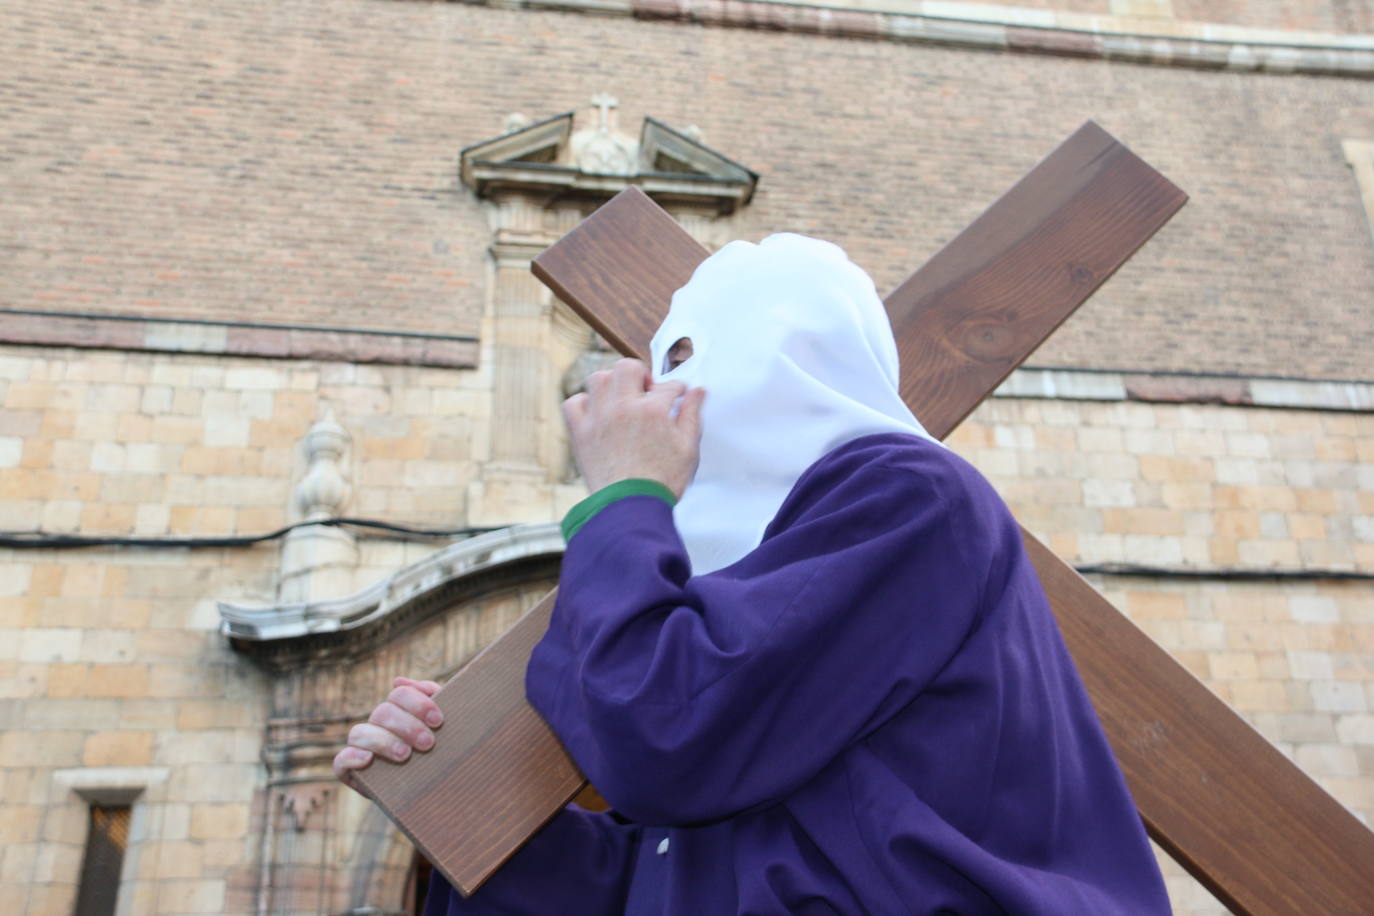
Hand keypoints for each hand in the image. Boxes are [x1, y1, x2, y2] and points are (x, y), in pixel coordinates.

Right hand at [333, 676, 443, 795]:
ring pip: (359, 733)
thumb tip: (400, 680)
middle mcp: (377, 725)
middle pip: (382, 712)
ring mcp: (362, 748)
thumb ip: (433, 696)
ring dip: (383, 742)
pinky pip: (340, 762)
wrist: (433, 794)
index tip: (438, 721)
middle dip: (407, 726)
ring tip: (405, 756)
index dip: (418, 704)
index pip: (400, 694)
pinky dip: (351, 758)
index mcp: (399, 710)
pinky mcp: (352, 772)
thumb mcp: (444, 727)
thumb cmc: (440, 754)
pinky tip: (368, 760)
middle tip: (428, 744)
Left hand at [562, 358, 705, 498]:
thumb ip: (692, 415)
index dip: (676, 389)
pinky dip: (583, 403)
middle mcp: (623, 408)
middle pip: (627, 367)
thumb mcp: (688, 448)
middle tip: (646, 391)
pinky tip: (596, 413)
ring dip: (611, 384)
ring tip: (620, 398)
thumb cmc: (660, 482)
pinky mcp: (581, 433)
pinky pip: (573, 403)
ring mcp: (599, 418)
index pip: (667, 385)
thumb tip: (697, 392)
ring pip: (598, 378)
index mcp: (653, 410)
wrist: (630, 508)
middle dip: (640, 374)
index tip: (677, 395)